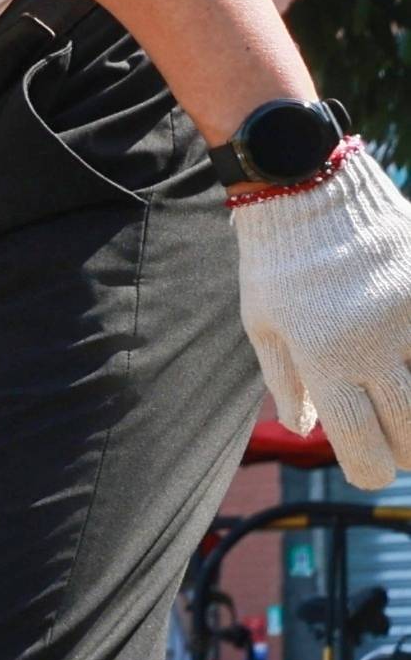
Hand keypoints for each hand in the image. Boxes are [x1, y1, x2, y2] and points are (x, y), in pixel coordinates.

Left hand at [239, 143, 410, 487]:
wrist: (309, 187)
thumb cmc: (278, 263)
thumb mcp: (264, 326)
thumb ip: (287, 382)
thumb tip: (305, 431)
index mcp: (324, 358)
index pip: (357, 439)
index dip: (367, 469)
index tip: (370, 473)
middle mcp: (375, 343)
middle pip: (410, 427)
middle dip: (408, 451)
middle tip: (402, 451)